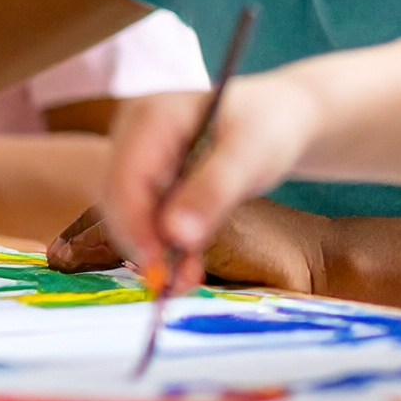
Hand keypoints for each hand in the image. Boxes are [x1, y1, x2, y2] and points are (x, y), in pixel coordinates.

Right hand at [100, 79, 320, 290]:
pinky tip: (187, 268)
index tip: (158, 270)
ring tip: (188, 281)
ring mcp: (140, 155)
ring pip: (130, 213)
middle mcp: (135, 133)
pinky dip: (165, 244)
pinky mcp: (151, 176)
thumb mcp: (249, 155)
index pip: (124, 179)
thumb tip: (176, 236)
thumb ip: (214, 190)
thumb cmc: (268, 125)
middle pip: (119, 199)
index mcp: (151, 115)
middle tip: (175, 285)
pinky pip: (147, 216)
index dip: (135, 228)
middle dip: (144, 244)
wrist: (281, 115)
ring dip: (155, 250)